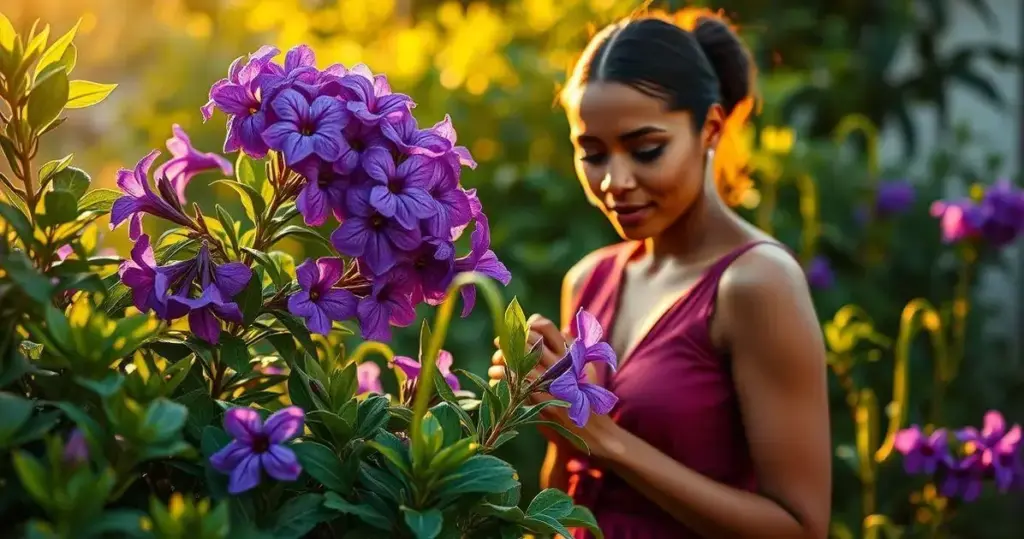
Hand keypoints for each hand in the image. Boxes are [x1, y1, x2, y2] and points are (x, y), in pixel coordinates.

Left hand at [489, 315, 614, 456]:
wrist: (593, 430)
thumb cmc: (585, 397)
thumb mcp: (585, 369)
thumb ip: (572, 348)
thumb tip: (563, 329)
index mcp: (570, 353)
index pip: (544, 326)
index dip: (526, 326)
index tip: (515, 333)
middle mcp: (561, 364)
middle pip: (527, 341)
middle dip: (508, 344)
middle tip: (498, 350)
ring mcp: (552, 383)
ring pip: (517, 363)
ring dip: (500, 363)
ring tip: (494, 368)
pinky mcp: (543, 403)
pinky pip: (515, 386)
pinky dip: (501, 381)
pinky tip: (496, 381)